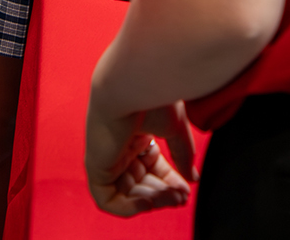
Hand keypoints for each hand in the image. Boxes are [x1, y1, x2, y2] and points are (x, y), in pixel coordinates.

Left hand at [86, 100, 195, 216]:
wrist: (130, 83)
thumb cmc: (151, 96)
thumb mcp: (175, 128)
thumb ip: (182, 154)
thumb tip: (193, 179)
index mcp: (136, 131)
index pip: (152, 165)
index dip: (169, 180)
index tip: (187, 188)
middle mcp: (120, 144)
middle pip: (141, 180)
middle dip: (163, 192)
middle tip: (181, 197)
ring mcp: (107, 155)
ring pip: (128, 192)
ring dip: (152, 200)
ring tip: (171, 198)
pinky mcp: (96, 166)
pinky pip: (107, 199)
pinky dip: (128, 207)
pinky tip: (149, 201)